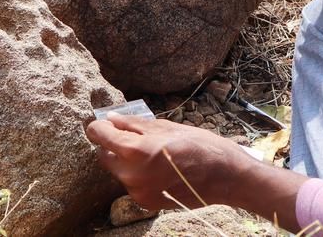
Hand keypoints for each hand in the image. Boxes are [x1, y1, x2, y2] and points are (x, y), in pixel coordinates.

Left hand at [85, 113, 254, 209]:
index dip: (99, 127)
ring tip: (153, 152)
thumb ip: (133, 124)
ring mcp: (137, 192)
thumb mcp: (165, 127)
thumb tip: (111, 119)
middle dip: (112, 145)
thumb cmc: (198, 146)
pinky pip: (132, 184)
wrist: (223, 177)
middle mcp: (131, 175)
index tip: (103, 123)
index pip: (100, 136)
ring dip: (127, 161)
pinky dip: (138, 175)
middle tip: (131, 135)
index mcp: (134, 151)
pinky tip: (158, 168)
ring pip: (119, 171)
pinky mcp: (146, 203)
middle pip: (104, 156)